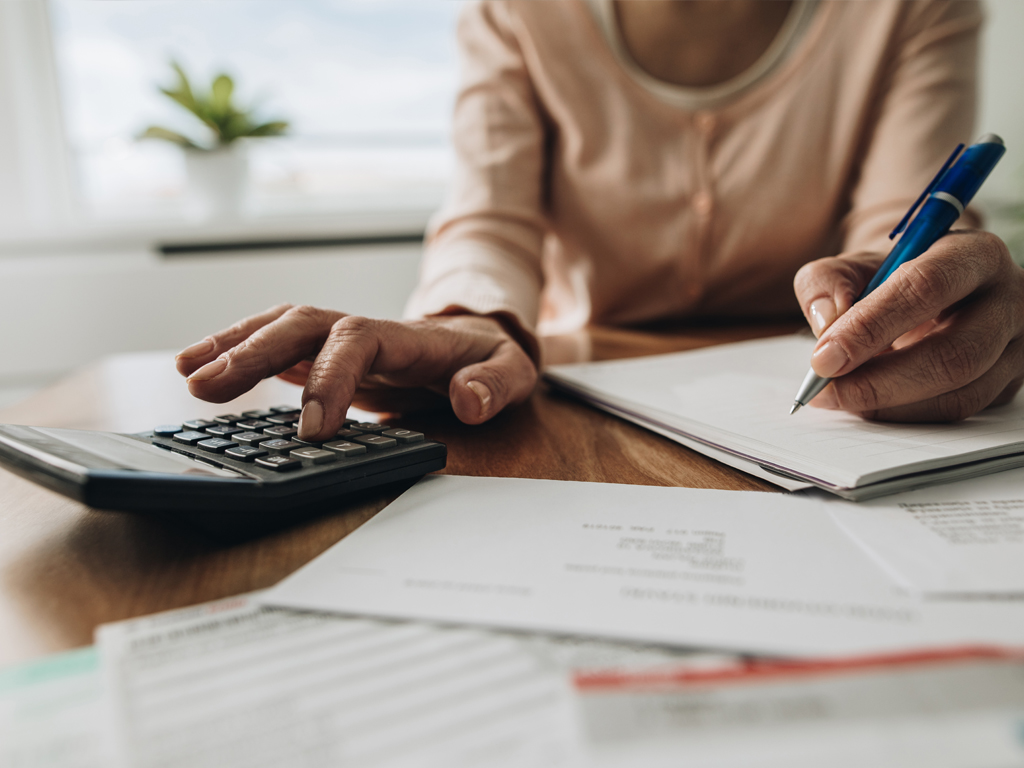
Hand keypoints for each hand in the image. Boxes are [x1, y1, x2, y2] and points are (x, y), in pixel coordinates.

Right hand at [174, 305, 536, 439]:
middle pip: (302, 325)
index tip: (312, 429)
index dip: (330, 378)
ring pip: (279, 327)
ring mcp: (340, 339)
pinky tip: (198, 368)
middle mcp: (365, 330)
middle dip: (253, 352)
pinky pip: (276, 344)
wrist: (478, 345)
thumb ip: (495, 384)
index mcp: (407, 336)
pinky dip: (236, 350)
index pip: (357, 342)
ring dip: (232, 345)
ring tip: (187, 372)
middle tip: (206, 388)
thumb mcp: (514, 372)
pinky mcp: (325, 353)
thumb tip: (469, 400)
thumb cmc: (490, 360)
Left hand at [793, 230, 1023, 421]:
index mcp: (973, 254)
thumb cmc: (889, 279)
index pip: (926, 288)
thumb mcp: (851, 266)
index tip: (824, 358)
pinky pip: (957, 411)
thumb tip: (827, 322)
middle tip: (827, 390)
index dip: (871, 326)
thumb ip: (826, 283)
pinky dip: (905, 415)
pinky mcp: (1008, 383)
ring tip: (840, 398)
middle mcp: (1008, 299)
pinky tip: (869, 405)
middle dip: (879, 381)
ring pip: (959, 393)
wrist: (928, 293)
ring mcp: (1016, 346)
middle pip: (953, 353)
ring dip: (890, 405)